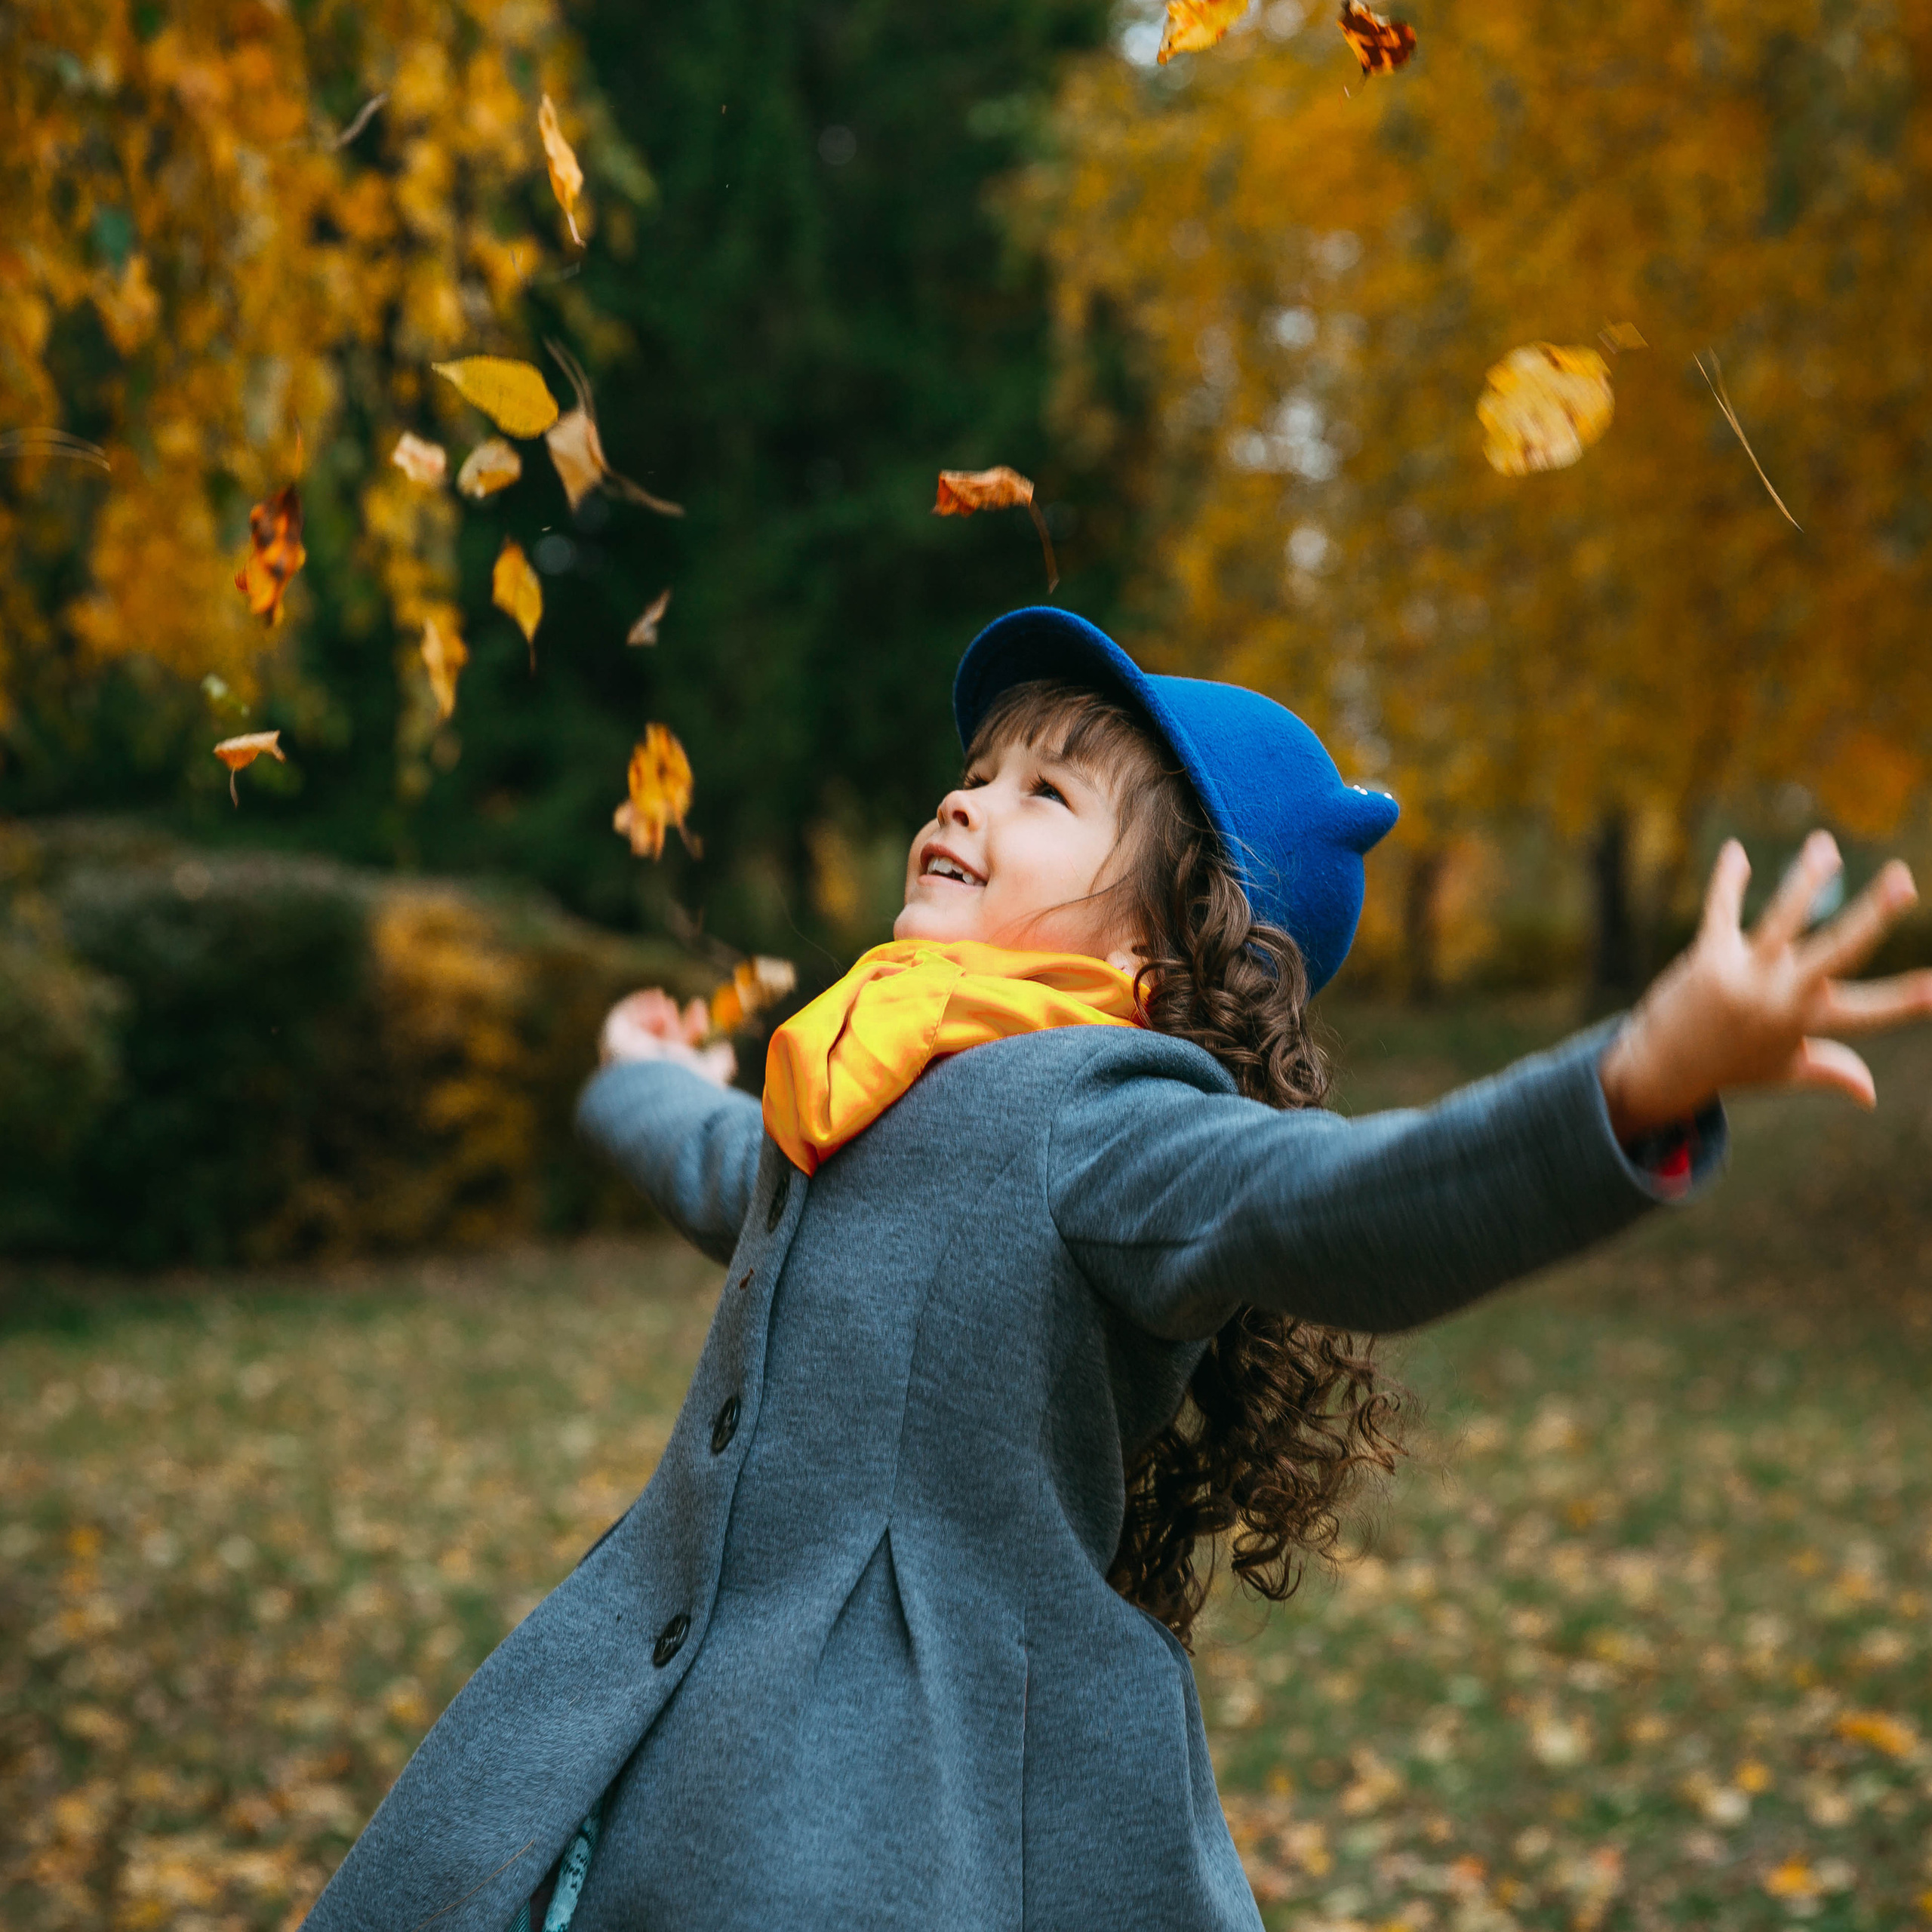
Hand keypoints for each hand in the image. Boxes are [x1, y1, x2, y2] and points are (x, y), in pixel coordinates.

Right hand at [599, 987, 736, 1087]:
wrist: (653, 1094)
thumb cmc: (683, 1087)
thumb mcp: (709, 1073)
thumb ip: (719, 1062)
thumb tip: (725, 1048)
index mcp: (667, 1074)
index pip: (677, 1046)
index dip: (690, 1025)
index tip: (699, 1008)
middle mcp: (645, 1066)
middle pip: (658, 1034)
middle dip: (673, 1016)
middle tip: (691, 1004)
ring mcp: (626, 1056)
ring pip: (636, 1027)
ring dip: (653, 1010)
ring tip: (667, 1002)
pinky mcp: (611, 1043)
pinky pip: (618, 1018)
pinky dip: (637, 1005)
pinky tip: (656, 998)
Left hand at [1598, 830, 1931, 1141]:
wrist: (1660, 1068)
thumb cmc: (1730, 1066)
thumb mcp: (1784, 1070)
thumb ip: (1830, 1071)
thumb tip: (1870, 1094)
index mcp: (1804, 1022)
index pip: (1867, 1011)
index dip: (1905, 1000)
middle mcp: (1778, 997)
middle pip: (1835, 951)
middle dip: (1872, 915)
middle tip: (1904, 882)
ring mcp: (1742, 975)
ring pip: (1780, 920)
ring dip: (1804, 880)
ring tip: (1825, 846)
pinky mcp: (1706, 958)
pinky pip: (1721, 911)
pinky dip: (1726, 880)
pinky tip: (1736, 852)